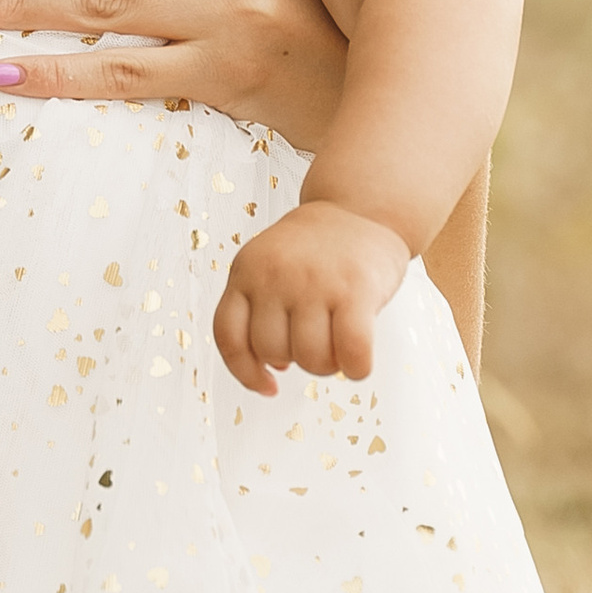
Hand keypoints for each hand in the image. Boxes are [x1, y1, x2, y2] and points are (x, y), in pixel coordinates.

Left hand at [215, 200, 409, 395]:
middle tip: (316, 340)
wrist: (363, 208)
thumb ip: (258, 309)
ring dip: (328, 366)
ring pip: (311, 359)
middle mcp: (276, 274)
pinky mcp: (356, 290)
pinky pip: (351, 353)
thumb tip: (271, 371)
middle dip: (296, 360)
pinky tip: (359, 362)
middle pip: (273, 353)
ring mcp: (315, 281)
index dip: (245, 371)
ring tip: (338, 342)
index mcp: (246, 270)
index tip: (267, 384)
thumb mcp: (267, 264)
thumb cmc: (315, 250)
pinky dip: (356, 369)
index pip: (228, 336)